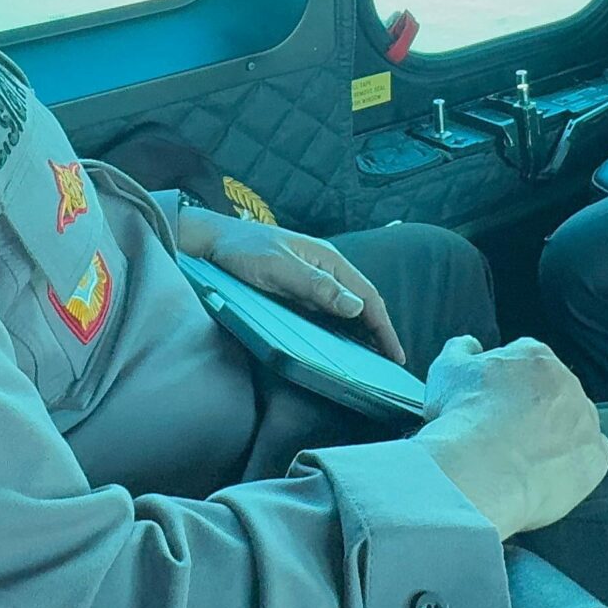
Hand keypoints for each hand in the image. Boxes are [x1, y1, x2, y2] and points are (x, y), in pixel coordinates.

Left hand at [180, 207, 404, 362]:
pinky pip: (326, 314)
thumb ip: (316, 286)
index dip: (384, 326)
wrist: (213, 243)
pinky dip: (340, 330)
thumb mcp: (279, 268)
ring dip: (361, 333)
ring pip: (345, 311)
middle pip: (362, 304)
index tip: (395, 354)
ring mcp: (312, 281)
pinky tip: (342, 346)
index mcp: (329, 260)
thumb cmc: (244, 250)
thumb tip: (356, 307)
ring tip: (373, 361)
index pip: (368, 296)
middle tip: (390, 364)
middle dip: (379, 332)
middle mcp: (326, 270)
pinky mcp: (297, 292)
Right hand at [413, 336, 607, 538]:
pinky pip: (591, 456)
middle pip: (552, 392)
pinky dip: (572, 464)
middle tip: (503, 433)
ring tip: (521, 458)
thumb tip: (469, 346)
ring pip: (574, 423)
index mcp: (535, 356)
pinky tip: (544, 473)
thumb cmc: (462, 419)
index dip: (506, 383)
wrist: (480, 472)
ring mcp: (585, 421)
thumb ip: (461, 350)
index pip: (525, 361)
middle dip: (532, 409)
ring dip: (555, 435)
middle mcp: (568, 382)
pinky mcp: (595, 458)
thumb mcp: (446, 370)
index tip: (491, 403)